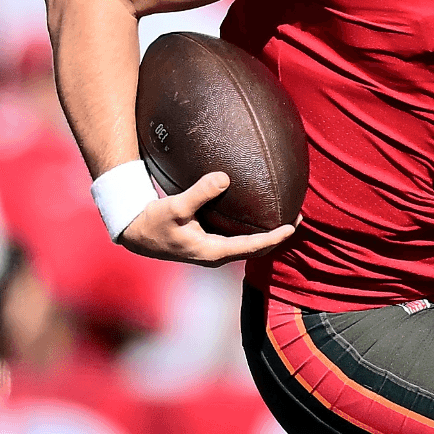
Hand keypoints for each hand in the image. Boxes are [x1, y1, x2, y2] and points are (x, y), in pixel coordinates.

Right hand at [117, 171, 296, 266]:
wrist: (135, 233)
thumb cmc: (154, 222)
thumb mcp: (175, 207)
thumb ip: (200, 193)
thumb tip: (225, 178)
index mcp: (213, 252)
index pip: (252, 247)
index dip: (275, 237)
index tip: (294, 226)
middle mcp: (216, 255)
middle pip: (255, 249)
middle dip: (277, 236)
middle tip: (298, 218)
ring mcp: (212, 250)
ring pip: (247, 244)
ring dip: (266, 233)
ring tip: (283, 216)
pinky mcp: (207, 241)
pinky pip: (236, 236)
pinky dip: (250, 227)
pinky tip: (256, 213)